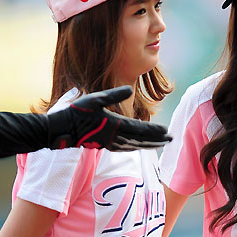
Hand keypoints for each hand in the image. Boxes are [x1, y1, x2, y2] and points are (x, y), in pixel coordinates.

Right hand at [48, 86, 171, 150]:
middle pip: (142, 140)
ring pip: (136, 146)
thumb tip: (129, 88)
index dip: (155, 131)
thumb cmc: (77, 112)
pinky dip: (137, 148)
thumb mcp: (95, 99)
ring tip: (162, 144)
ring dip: (150, 145)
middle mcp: (116, 137)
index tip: (167, 131)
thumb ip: (113, 95)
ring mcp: (111, 143)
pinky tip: (142, 147)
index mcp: (115, 124)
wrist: (63, 129)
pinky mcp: (106, 146)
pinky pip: (126, 148)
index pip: (140, 129)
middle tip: (172, 139)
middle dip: (158, 139)